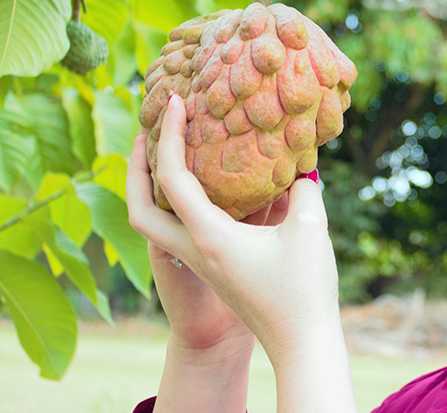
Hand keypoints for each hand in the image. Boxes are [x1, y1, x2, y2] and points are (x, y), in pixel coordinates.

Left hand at [127, 94, 342, 363]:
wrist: (300, 345)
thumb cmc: (303, 292)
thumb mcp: (309, 229)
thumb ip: (302, 188)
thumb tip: (299, 167)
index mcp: (207, 237)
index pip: (171, 178)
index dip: (168, 135)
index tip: (175, 102)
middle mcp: (194, 249)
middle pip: (140, 208)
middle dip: (136, 168)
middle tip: (146, 131)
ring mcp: (202, 262)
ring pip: (158, 221)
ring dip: (158, 185)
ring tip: (177, 149)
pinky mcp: (216, 268)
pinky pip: (187, 228)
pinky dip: (188, 201)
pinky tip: (219, 184)